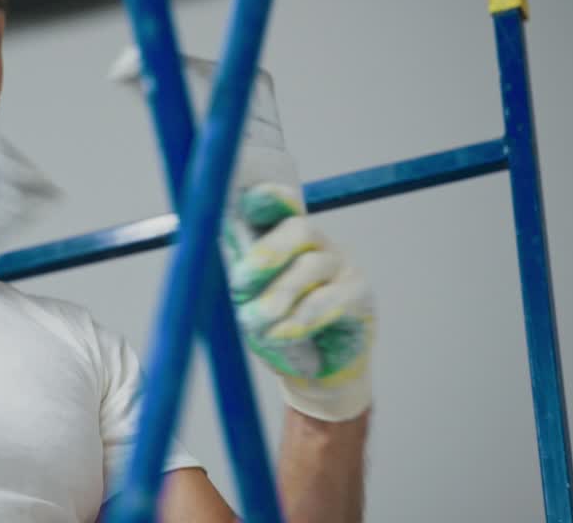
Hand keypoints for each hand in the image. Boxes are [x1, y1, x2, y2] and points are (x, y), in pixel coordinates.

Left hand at [223, 183, 373, 421]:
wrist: (318, 373)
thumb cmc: (277, 328)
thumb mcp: (249, 304)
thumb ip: (238, 281)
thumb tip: (213, 262)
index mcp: (284, 238)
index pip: (281, 207)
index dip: (268, 199)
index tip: (246, 200)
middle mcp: (316, 244)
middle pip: (298, 229)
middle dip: (266, 252)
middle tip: (238, 283)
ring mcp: (341, 267)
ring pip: (310, 266)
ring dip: (278, 295)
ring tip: (253, 321)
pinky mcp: (359, 296)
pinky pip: (330, 300)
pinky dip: (301, 318)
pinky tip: (280, 334)